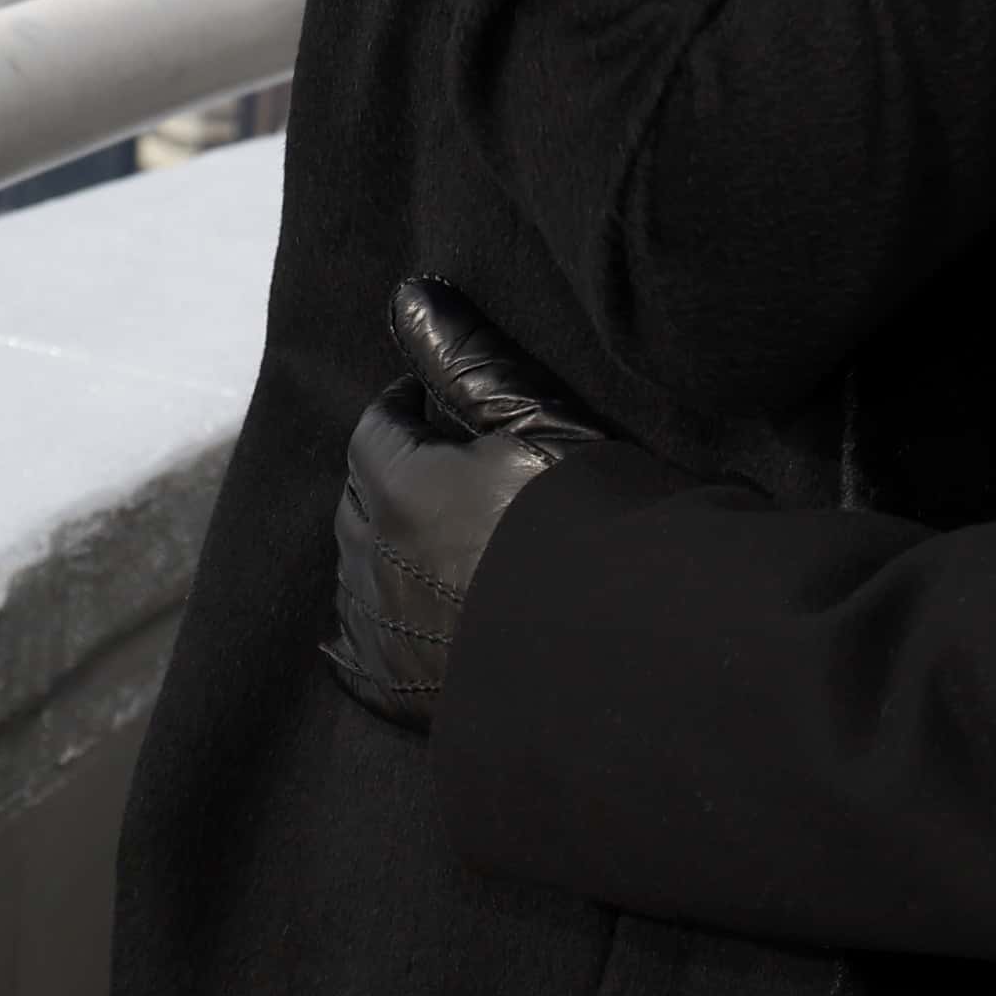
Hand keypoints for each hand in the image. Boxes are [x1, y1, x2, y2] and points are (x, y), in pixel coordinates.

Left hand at [323, 278, 610, 729]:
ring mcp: (387, 638)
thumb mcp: (543, 421)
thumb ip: (469, 359)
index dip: (411, 408)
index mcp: (402, 488)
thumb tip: (409, 296)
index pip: (378, 428)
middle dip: (391, 476)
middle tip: (445, 467)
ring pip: (357, 576)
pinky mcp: (407, 698)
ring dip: (384, 551)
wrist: (637, 656)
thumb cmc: (597, 524)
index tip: (443, 406)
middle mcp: (377, 563)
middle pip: (360, 500)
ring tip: (439, 543)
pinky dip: (369, 636)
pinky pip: (358, 661)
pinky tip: (393, 629)